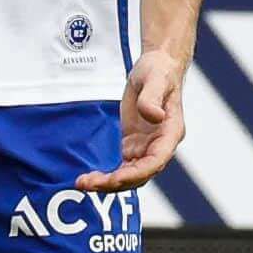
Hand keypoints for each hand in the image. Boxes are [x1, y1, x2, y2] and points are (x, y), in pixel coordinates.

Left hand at [79, 49, 186, 192]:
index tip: (114, 179)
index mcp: (170, 133)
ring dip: (109, 183)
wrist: (156, 68)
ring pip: (131, 175)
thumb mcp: (154, 80)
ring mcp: (147, 147)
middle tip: (87, 184)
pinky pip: (123, 168)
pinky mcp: (134, 145)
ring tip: (82, 183)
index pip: (156, 162)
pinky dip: (108, 175)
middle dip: (116, 183)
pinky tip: (89, 178)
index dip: (136, 174)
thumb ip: (152, 98)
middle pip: (141, 174)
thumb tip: (154, 116)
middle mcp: (160, 145)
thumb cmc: (158, 72)